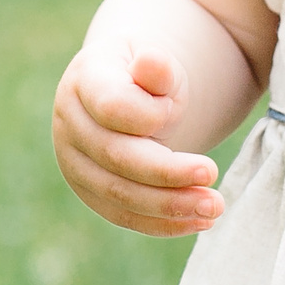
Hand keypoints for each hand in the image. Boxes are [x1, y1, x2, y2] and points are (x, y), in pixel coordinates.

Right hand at [51, 40, 224, 236]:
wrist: (123, 93)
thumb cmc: (144, 75)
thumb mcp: (154, 61)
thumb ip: (157, 67)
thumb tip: (152, 62)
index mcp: (84, 81)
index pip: (112, 106)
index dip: (150, 115)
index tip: (177, 109)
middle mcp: (71, 124)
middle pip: (116, 157)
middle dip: (168, 172)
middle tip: (212, 174)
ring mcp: (75, 163)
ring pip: (120, 194)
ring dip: (171, 205)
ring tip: (214, 207)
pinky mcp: (90, 193)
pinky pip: (124, 216)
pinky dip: (163, 223)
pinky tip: (198, 221)